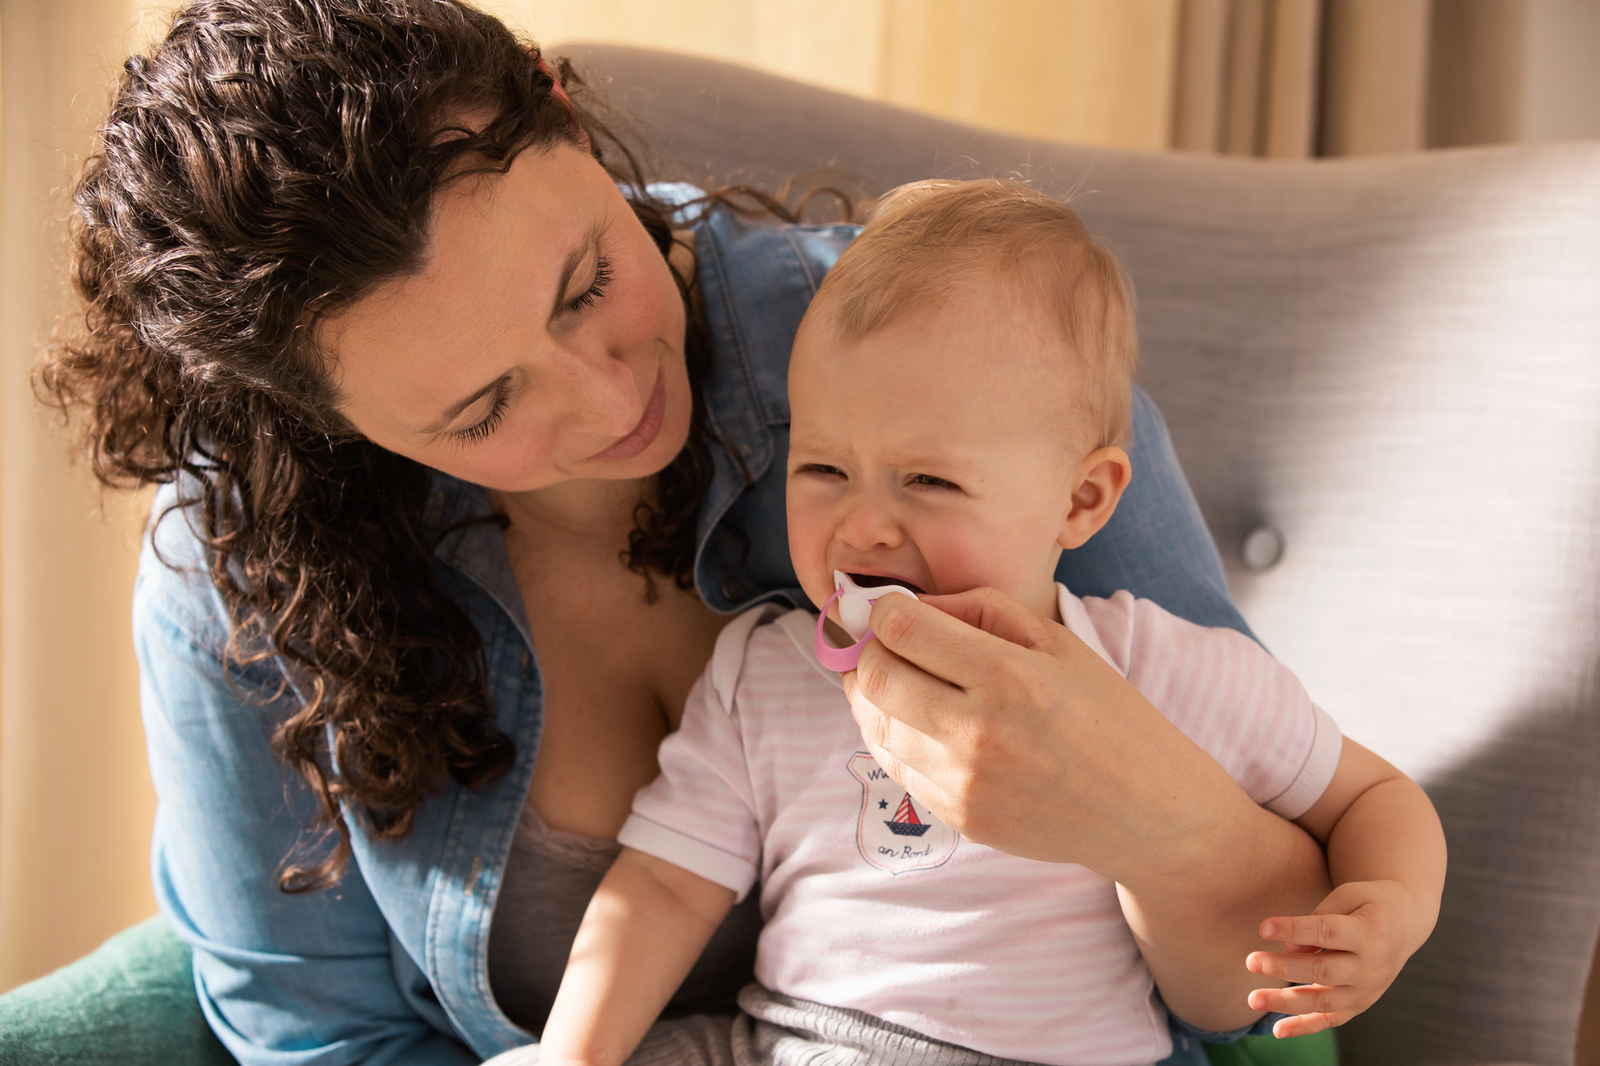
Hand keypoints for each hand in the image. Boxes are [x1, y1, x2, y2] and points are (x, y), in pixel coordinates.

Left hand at [840, 585, 1248, 883]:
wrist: (1147, 810)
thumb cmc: (1106, 714)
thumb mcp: (1057, 642)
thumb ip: (979, 608)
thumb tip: (910, 604)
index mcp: (1009, 676)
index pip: (901, 630)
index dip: (882, 610)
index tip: (890, 609)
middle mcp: (979, 732)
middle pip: (875, 679)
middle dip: (867, 652)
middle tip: (882, 644)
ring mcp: (965, 783)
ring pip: (875, 727)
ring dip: (874, 697)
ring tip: (899, 680)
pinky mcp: (960, 817)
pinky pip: (897, 769)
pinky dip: (894, 738)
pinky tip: (919, 722)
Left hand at [1246, 878, 1431, 1037]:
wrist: (1405, 924)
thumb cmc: (1368, 904)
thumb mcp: (1349, 895)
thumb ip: (1319, 916)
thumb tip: (1288, 949)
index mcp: (1370, 933)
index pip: (1327, 933)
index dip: (1294, 930)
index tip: (1263, 927)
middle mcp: (1371, 967)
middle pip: (1323, 971)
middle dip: (1284, 968)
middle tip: (1250, 961)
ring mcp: (1366, 990)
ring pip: (1323, 1001)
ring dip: (1285, 1002)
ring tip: (1253, 999)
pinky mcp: (1359, 1004)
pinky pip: (1331, 1020)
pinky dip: (1304, 1027)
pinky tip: (1278, 1030)